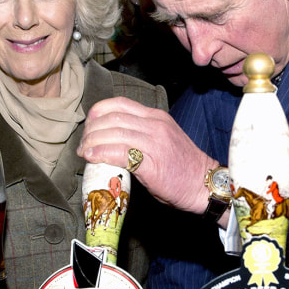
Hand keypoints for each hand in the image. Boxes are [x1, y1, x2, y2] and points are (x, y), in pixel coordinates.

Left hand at [78, 97, 217, 213]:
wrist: (204, 185)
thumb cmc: (182, 168)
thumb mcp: (162, 141)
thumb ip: (139, 135)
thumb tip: (110, 140)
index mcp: (156, 117)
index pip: (120, 103)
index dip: (98, 112)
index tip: (89, 126)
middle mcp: (155, 124)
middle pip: (112, 116)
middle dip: (91, 129)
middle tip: (84, 143)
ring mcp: (154, 141)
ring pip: (113, 131)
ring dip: (92, 142)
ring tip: (85, 152)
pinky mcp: (151, 162)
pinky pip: (118, 151)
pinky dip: (100, 153)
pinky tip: (92, 157)